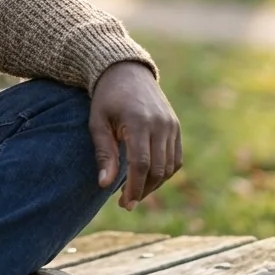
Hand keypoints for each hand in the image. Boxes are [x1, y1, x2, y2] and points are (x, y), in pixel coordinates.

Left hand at [89, 61, 181, 210]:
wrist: (126, 71)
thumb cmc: (106, 98)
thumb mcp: (98, 122)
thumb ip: (104, 153)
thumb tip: (104, 185)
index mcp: (139, 122)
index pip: (141, 164)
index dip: (133, 187)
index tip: (123, 204)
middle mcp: (161, 124)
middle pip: (158, 169)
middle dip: (142, 190)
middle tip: (126, 203)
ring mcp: (172, 125)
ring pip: (169, 167)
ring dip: (154, 184)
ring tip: (134, 192)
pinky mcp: (176, 127)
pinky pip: (175, 158)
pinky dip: (164, 172)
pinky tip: (147, 178)